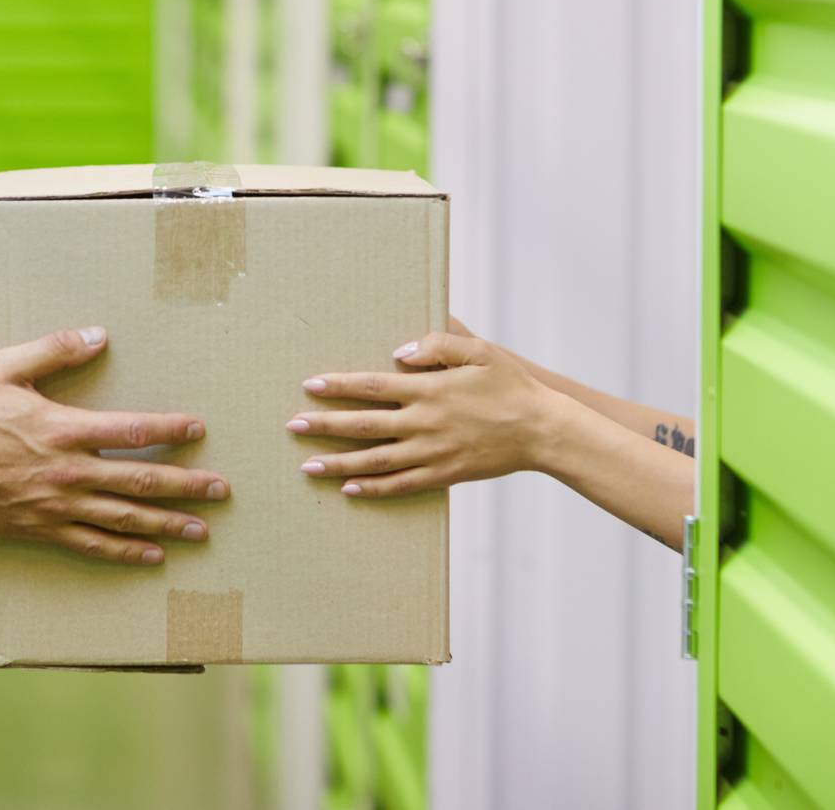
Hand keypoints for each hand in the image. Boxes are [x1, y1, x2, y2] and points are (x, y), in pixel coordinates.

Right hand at [0, 327, 228, 564]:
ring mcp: (56, 506)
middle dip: (185, 487)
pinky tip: (152, 557)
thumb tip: (98, 334)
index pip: (132, 431)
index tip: (199, 429)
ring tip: (201, 530)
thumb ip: (54, 351)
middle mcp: (67, 472)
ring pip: (123, 519)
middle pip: (139, 482)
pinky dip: (125, 553)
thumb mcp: (5, 368)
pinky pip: (92, 545)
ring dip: (167, 525)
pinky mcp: (41, 529)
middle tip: (222, 491)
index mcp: (63, 430)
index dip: (170, 430)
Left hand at [286, 330, 566, 497]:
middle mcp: (424, 422)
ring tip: (308, 466)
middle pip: (363, 425)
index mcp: (429, 389)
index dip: (338, 386)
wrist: (542, 430)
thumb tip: (399, 353)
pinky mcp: (443, 474)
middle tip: (292, 427)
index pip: (371, 387)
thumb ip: (438, 345)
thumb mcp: (479, 351)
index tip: (310, 386)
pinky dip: (373, 488)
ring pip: (375, 461)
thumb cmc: (510, 385)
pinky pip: (401, 485)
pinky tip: (349, 489)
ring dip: (338, 463)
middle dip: (324, 426)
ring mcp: (432, 452)